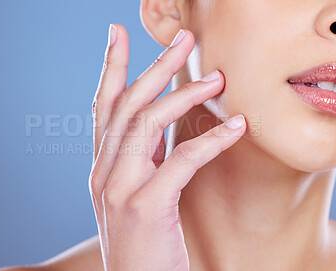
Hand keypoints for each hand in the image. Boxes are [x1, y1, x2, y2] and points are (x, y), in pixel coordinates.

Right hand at [89, 24, 245, 270]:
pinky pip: (180, 161)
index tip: (117, 34)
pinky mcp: (145, 207)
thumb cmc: (140, 241)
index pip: (103, 106)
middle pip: (127, 105)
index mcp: (101, 166)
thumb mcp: (132, 193)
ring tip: (216, 81)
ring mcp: (119, 189)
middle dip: (154, 67)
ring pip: (147, 124)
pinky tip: (234, 127)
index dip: (110, 67)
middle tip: (183, 39)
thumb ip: (138, 159)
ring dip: (184, 96)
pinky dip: (210, 140)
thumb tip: (158, 123)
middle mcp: (103, 172)